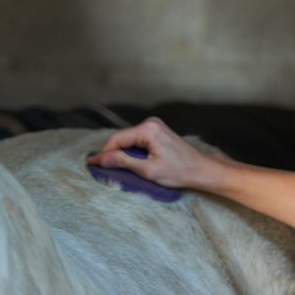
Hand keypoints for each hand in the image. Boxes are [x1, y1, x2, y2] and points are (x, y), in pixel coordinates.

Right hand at [86, 117, 224, 189]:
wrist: (201, 169)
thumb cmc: (179, 171)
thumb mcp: (148, 170)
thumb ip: (124, 162)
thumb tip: (102, 158)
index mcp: (148, 129)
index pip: (117, 139)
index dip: (104, 153)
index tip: (93, 165)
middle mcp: (150, 123)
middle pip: (122, 138)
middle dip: (113, 153)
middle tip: (102, 169)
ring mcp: (154, 126)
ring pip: (129, 139)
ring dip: (123, 153)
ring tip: (118, 168)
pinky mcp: (157, 131)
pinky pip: (137, 140)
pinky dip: (132, 151)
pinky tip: (132, 163)